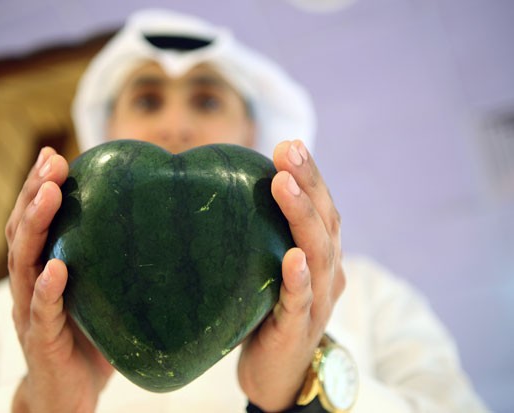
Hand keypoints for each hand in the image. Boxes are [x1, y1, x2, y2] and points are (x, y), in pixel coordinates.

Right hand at [5, 147, 113, 412]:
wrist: (68, 395)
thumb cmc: (87, 340)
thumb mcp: (102, 294)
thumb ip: (113, 265)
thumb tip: (163, 231)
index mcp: (42, 269)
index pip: (35, 221)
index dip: (39, 186)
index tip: (53, 154)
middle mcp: (29, 284)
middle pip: (22, 231)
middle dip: (35, 192)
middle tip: (51, 161)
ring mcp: (30, 312)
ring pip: (23, 263)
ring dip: (35, 226)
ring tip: (50, 195)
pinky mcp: (41, 341)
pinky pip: (40, 312)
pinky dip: (46, 288)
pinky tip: (57, 268)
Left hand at [238, 140, 345, 411]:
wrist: (278, 373)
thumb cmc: (268, 313)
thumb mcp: (265, 268)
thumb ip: (257, 236)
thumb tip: (216, 196)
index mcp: (321, 254)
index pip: (322, 207)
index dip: (310, 175)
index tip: (288, 144)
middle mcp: (327, 272)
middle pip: (325, 220)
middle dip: (308, 181)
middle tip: (288, 148)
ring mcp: (318, 301)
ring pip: (319, 253)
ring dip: (302, 216)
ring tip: (283, 183)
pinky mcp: (300, 329)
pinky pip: (303, 301)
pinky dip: (300, 279)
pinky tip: (293, 257)